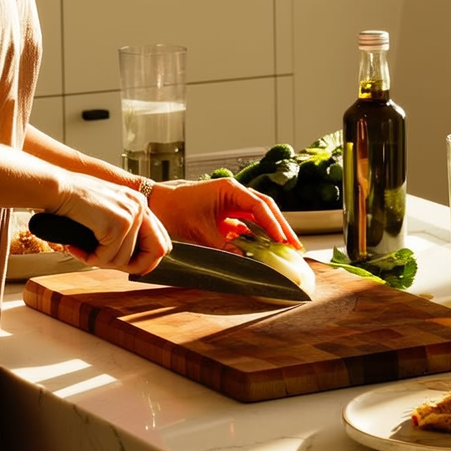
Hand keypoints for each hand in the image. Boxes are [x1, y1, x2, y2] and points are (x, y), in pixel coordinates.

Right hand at [49, 173, 170, 273]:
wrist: (57, 188)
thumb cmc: (74, 200)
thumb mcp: (107, 212)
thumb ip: (122, 230)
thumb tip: (133, 261)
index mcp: (139, 203)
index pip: (161, 241)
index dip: (147, 260)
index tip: (128, 267)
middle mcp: (140, 207)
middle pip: (156, 253)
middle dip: (132, 266)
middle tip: (106, 263)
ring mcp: (130, 215)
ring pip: (124, 260)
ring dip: (100, 261)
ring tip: (82, 251)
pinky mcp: (117, 225)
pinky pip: (106, 257)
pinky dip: (89, 258)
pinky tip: (76, 247)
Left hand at [150, 178, 301, 250]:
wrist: (157, 205)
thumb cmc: (174, 210)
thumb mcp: (199, 232)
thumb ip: (223, 247)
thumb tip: (244, 261)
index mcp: (229, 189)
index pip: (259, 206)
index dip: (273, 224)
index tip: (282, 240)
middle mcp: (233, 193)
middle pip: (265, 208)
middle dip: (280, 226)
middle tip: (294, 245)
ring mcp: (230, 202)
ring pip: (258, 215)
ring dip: (271, 230)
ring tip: (285, 247)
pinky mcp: (225, 213)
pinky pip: (247, 223)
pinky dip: (257, 235)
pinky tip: (264, 248)